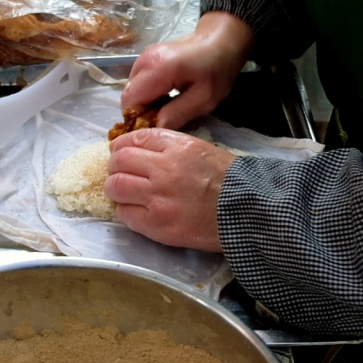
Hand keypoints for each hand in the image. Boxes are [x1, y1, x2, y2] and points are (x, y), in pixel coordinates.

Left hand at [104, 128, 236, 251]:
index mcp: (176, 146)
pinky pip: (125, 214)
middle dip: (115, 167)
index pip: (134, 138)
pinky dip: (126, 211)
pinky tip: (137, 211)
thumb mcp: (201, 149)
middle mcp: (163, 169)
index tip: (121, 154)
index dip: (121, 146)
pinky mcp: (157, 224)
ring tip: (125, 193)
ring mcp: (158, 198)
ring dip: (116, 189)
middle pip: (119, 161)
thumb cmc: (229, 180)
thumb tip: (139, 152)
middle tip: (121, 174)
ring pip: (116, 187)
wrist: (246, 212)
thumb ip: (169, 147)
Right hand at [121, 11, 254, 129]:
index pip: (130, 102)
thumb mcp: (204, 99)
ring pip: (131, 90)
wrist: (220, 41)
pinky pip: (138, 83)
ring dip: (145, 103)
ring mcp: (142, 57)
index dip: (139, 118)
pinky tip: (166, 95)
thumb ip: (177, 115)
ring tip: (168, 106)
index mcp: (157, 69)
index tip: (156, 126)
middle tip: (165, 117)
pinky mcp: (145, 58)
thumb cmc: (216, 70)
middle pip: (128, 96)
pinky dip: (147, 94)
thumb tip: (154, 130)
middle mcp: (144, 61)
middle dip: (142, 111)